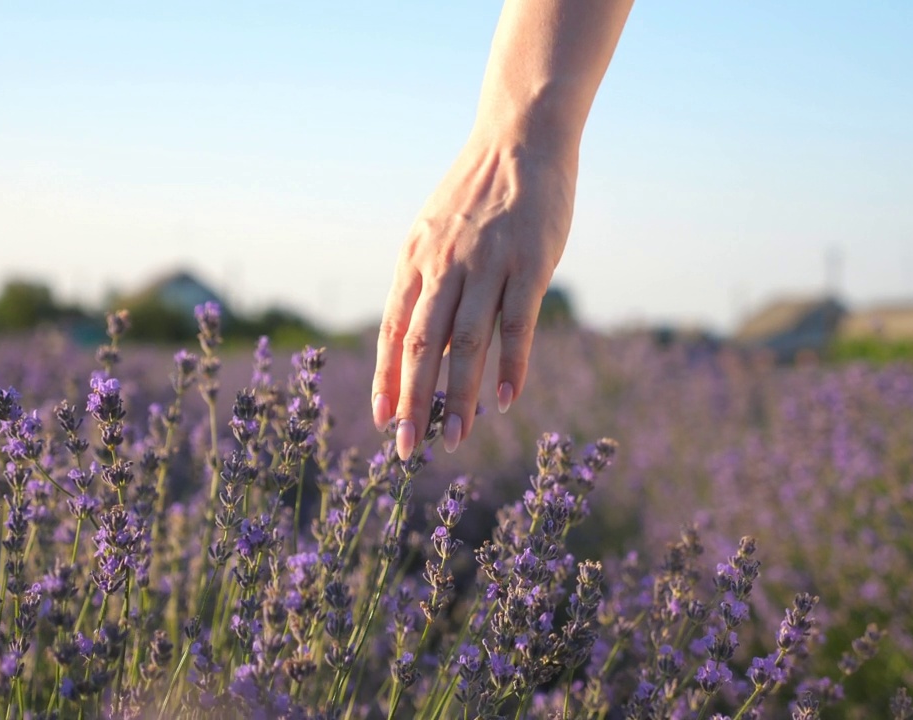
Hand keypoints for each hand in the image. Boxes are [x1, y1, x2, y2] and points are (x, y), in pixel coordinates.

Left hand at [372, 133, 576, 459]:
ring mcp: (487, 264)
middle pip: (420, 345)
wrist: (520, 137)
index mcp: (415, 259)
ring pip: (465, 343)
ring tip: (454, 438)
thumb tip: (419, 338)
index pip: (392, 330)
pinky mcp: (530, 264)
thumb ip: (427, 280)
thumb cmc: (478, 192)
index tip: (382, 420)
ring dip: (458, 397)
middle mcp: (444, 265)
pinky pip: (516, 325)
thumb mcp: (434, 230)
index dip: (386, 379)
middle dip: (411, 402)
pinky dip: (509, 367)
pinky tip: (503, 401)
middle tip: (407, 448)